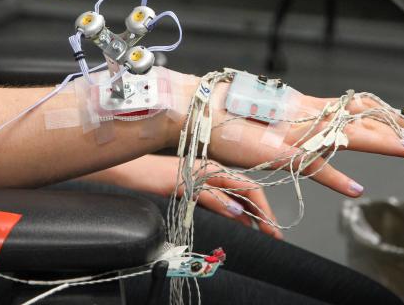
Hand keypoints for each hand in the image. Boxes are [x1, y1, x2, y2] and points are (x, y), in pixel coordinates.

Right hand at [84, 154, 282, 238]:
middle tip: (274, 232)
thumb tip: (237, 214)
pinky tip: (234, 214)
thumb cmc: (154, 177)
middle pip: (247, 186)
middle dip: (264, 211)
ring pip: (234, 188)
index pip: (246, 186)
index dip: (263, 206)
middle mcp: (209, 169)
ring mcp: (197, 174)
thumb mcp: (189, 191)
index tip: (271, 227)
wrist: (129, 170)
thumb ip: (212, 199)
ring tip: (264, 229)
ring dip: (252, 210)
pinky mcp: (183, 181)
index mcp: (212, 170)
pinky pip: (209, 192)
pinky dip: (223, 203)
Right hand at [206, 83, 403, 198]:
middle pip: (360, 120)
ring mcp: (293, 130)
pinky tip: (355, 188)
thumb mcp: (268, 117)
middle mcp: (305, 115)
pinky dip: (333, 176)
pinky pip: (310, 164)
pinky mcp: (276, 149)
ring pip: (345, 136)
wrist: (197, 112)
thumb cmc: (226, 117)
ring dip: (380, 144)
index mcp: (304, 106)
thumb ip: (289, 119)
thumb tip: (306, 119)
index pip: (353, 107)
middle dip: (397, 130)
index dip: (384, 113)